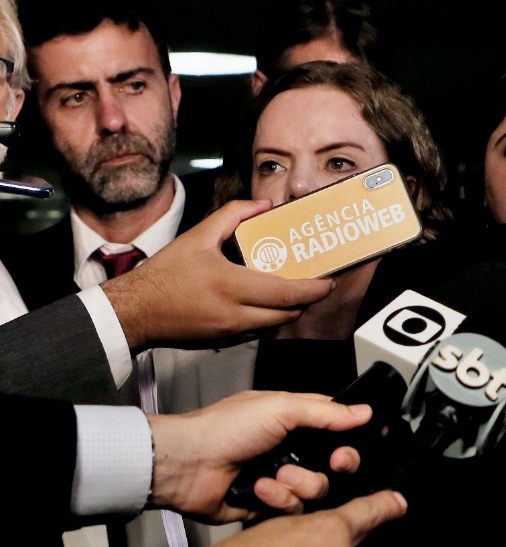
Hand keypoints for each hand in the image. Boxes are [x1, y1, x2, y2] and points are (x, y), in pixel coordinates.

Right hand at [101, 199, 335, 350]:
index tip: (328, 280)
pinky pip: (260, 332)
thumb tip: (262, 205)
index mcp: (233, 286)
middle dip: (308, 300)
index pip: (288, 294)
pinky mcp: (226, 341)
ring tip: (293, 290)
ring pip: (277, 326)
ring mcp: (232, 332)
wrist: (135, 312)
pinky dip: (270, 319)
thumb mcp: (198, 236)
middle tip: (316, 283)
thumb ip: (233, 215)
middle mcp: (236, 314)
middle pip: (290, 313)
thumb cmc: (164, 276)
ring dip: (290, 310)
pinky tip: (267, 302)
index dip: (315, 289)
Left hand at [148, 389, 369, 521]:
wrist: (187, 465)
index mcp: (297, 422)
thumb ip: (327, 412)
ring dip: (301, 482)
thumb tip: (364, 411)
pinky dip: (278, 500)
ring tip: (276, 474)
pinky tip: (258, 489)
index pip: (340, 428)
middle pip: (339, 464)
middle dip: (339, 463)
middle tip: (333, 461)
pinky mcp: (269, 506)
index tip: (365, 441)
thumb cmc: (225, 428)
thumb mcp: (282, 408)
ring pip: (320, 490)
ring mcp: (283, 479)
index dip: (355, 437)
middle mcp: (293, 450)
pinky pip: (295, 510)